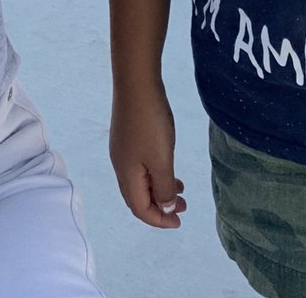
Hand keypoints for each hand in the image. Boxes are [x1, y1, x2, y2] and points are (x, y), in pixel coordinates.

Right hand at [109, 85, 185, 228]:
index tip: (180, 220)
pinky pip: (141, 166)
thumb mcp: (161, 160)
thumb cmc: (150, 124)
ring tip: (182, 188)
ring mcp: (123, 149)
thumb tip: (165, 208)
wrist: (136, 84)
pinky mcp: (128, 136)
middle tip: (184, 207)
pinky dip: (156, 173)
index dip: (160, 220)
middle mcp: (120, 165)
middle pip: (138, 197)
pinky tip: (168, 165)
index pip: (140, 209)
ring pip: (141, 180)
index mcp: (126, 175)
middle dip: (161, 206)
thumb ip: (164, 187)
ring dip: (160, 188)